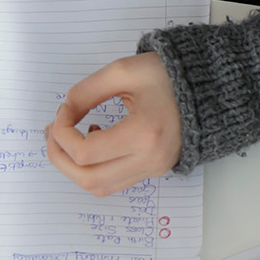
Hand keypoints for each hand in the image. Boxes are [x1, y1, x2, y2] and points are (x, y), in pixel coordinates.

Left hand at [44, 52, 181, 195]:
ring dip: (73, 167)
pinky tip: (91, 142)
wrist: (208, 88)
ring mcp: (153, 170)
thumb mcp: (123, 71)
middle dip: (59, 156)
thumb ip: (86, 92)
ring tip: (65, 138)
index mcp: (144, 135)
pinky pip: (112, 183)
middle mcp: (149, 160)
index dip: (62, 132)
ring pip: (97, 187)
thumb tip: (64, 114)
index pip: (84, 152)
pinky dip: (92, 169)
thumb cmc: (169, 76)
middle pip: (87, 178)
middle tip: (51, 132)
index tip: (63, 110)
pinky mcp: (153, 171)